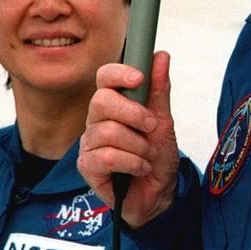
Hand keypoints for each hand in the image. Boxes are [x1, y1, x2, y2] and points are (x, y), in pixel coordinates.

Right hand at [78, 51, 180, 229]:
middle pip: (101, 101)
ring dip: (138, 146)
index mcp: (113, 105)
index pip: (104, 77)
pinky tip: (139, 169)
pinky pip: (106, 156)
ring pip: (108, 132)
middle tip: (151, 126)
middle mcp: (96, 121)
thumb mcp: (163, 121)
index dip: (119, 73)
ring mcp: (89, 143)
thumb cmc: (157, 157)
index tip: (139, 79)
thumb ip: (159, 89)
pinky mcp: (87, 166)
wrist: (159, 194)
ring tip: (147, 156)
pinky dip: (132, 163)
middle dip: (133, 113)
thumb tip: (160, 55)